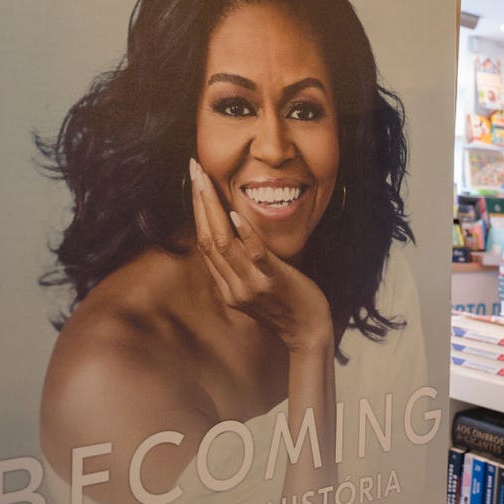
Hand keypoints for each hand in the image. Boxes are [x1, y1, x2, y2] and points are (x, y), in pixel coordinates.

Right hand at [190, 159, 332, 353]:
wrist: (309, 332)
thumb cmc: (287, 305)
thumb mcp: (255, 287)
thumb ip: (240, 266)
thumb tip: (233, 234)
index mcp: (227, 287)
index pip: (204, 244)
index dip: (197, 212)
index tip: (195, 182)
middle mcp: (233, 287)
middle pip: (208, 239)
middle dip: (199, 202)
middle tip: (194, 170)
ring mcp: (252, 285)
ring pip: (224, 243)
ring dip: (213, 209)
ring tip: (206, 182)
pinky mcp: (274, 282)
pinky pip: (255, 254)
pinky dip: (244, 232)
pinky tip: (235, 212)